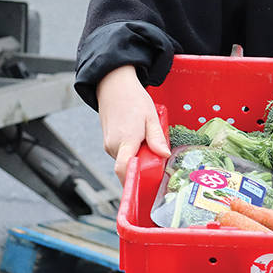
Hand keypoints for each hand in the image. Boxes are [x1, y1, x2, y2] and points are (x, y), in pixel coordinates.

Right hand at [97, 65, 169, 183]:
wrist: (114, 87)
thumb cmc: (133, 99)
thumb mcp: (151, 117)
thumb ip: (157, 138)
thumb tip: (165, 155)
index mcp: (126, 140)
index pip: (124, 168)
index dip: (133, 180)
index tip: (145, 185)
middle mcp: (113, 146)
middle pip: (129, 167)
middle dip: (143, 166)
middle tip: (157, 156)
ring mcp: (109, 146)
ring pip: (126, 161)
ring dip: (138, 157)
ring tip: (146, 140)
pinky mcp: (108, 144)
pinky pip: (122, 155)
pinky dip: (132, 152)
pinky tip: (138, 138)